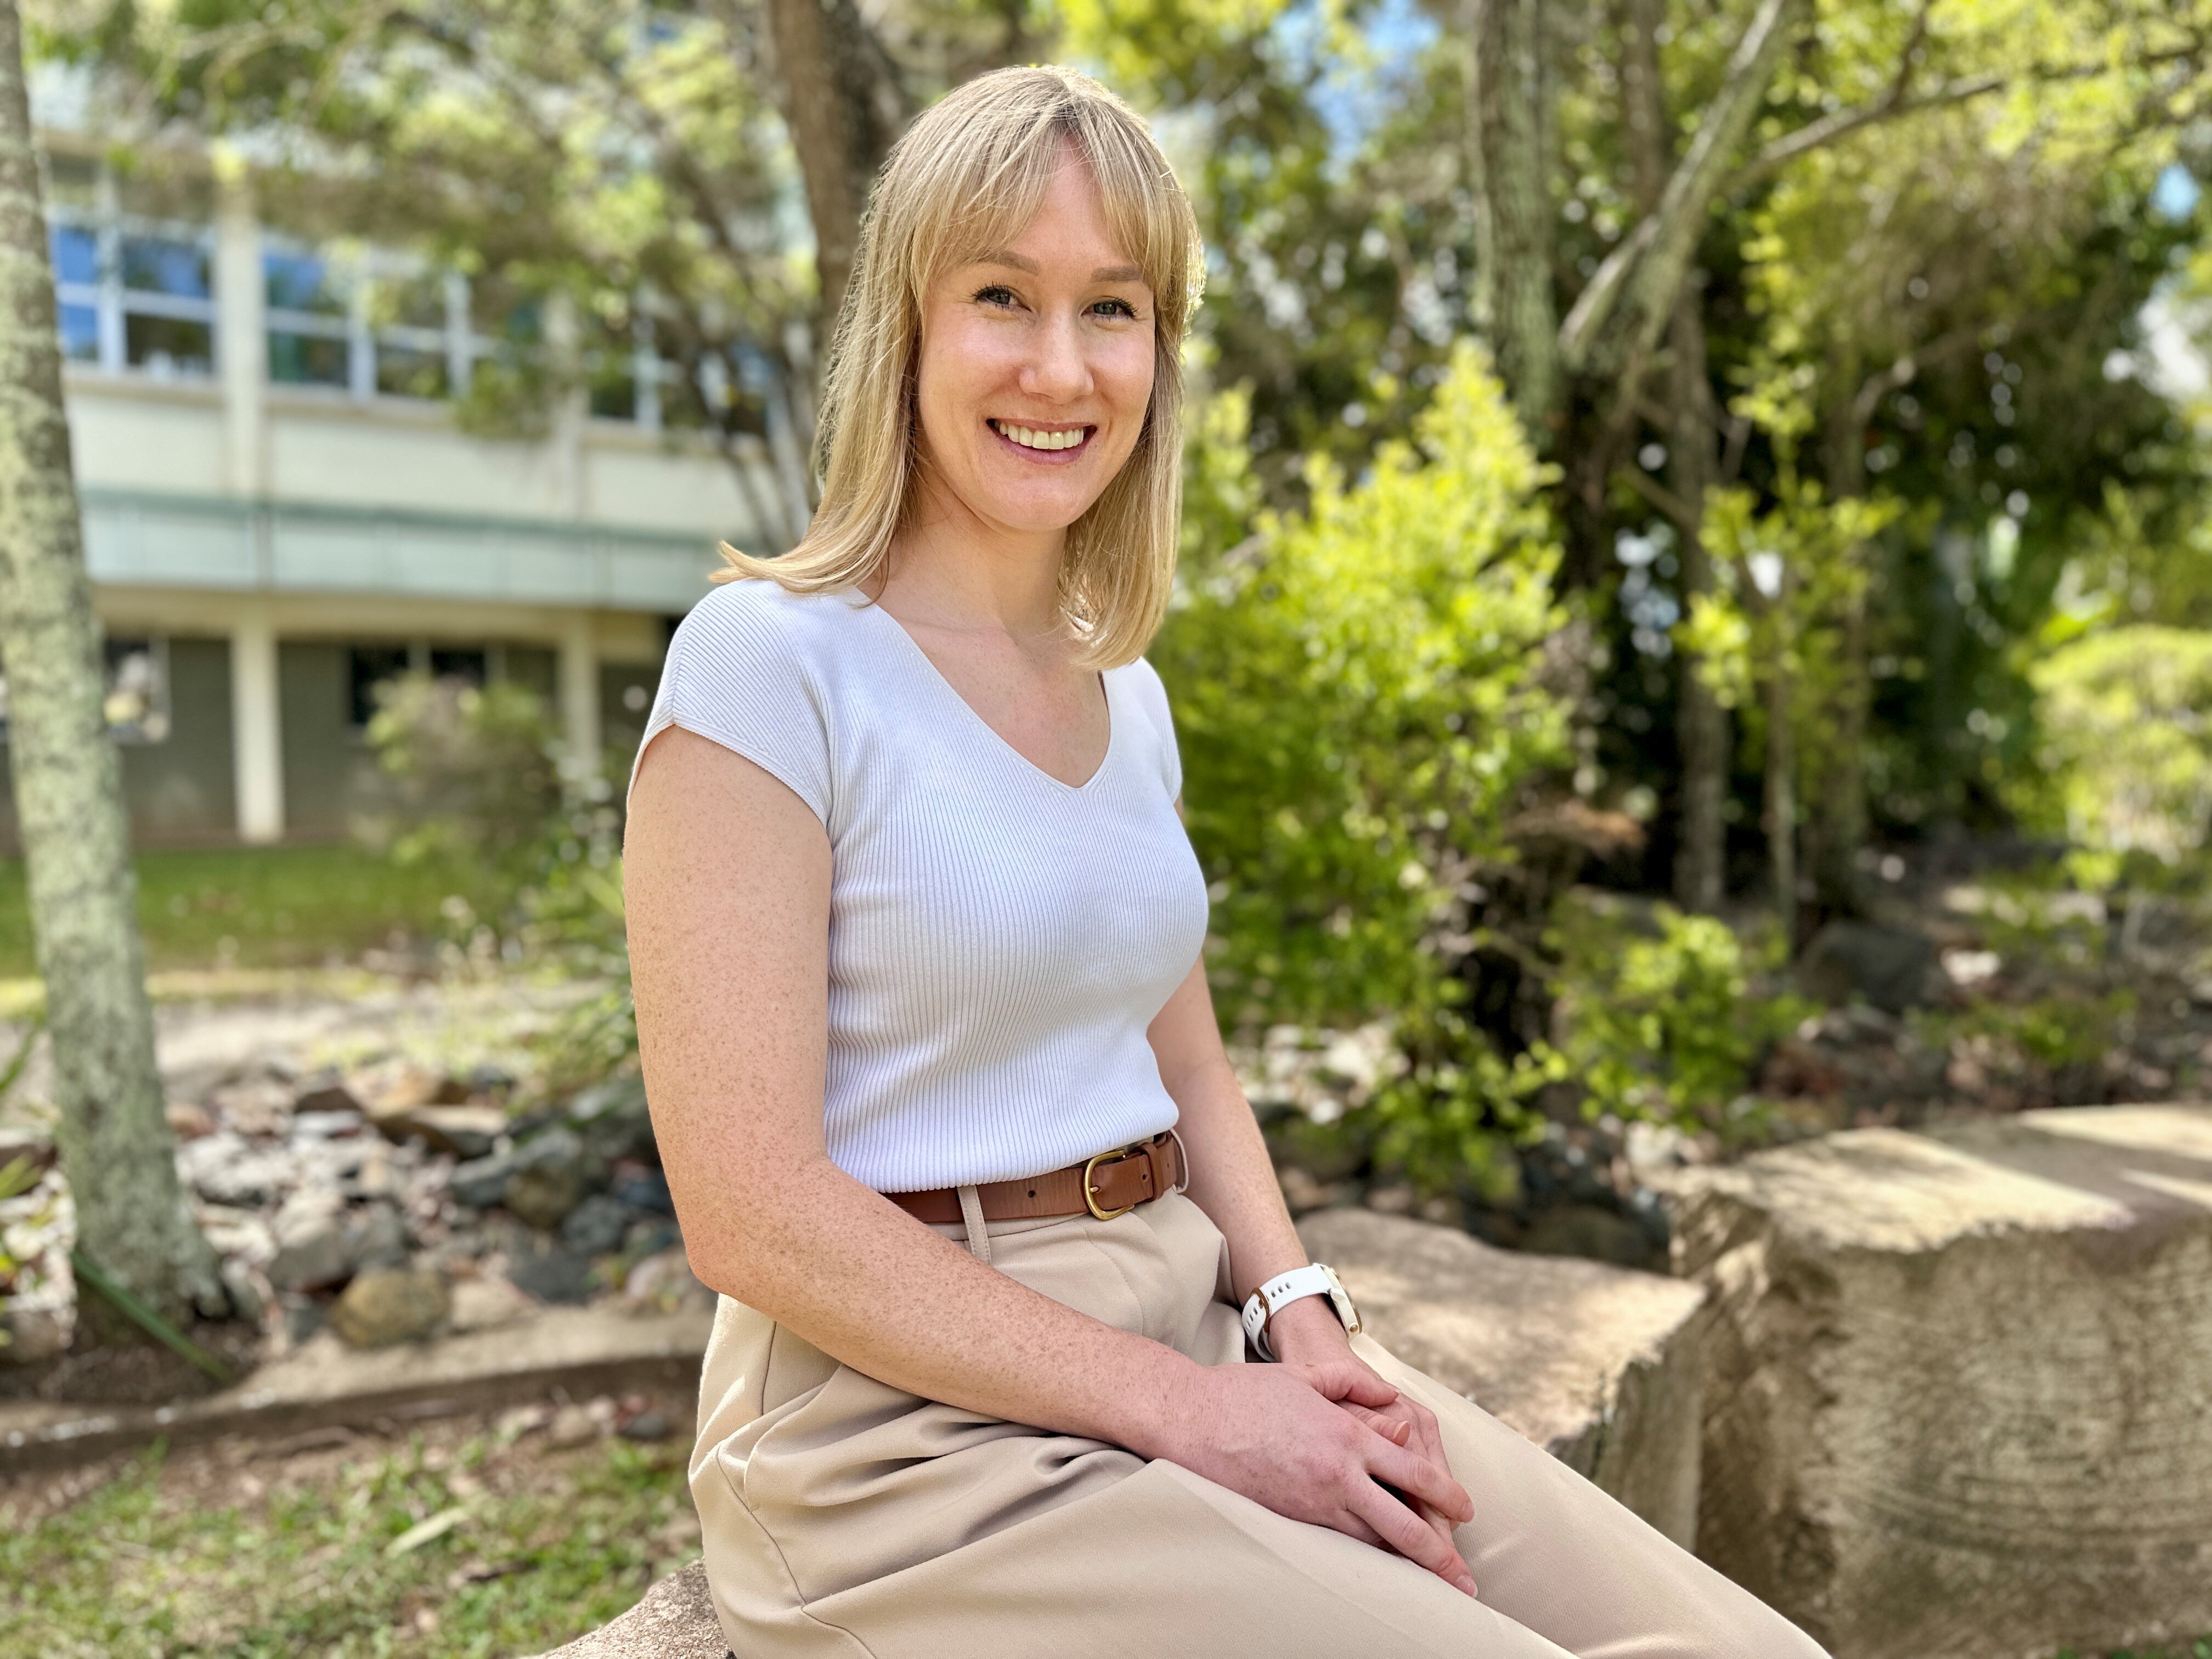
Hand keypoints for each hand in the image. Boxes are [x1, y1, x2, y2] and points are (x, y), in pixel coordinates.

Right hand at [1148, 1350, 1477, 1595]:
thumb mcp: (1307, 1376)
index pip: (1412, 1472)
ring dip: (1403, 1564)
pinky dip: (1364, 1556)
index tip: (1466, 1509)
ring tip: (1431, 1584)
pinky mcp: (1289, 1519)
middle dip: (1438, 1554)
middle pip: (1402, 1524)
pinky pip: (1337, 1543)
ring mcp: (1311, 1502)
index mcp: (1346, 1434)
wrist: (1192, 1420)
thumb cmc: (1246, 1393)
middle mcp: (1336, 1474)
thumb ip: (1355, 1386)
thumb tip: (1394, 1403)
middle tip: (1464, 1578)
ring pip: (1371, 1542)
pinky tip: (1379, 1567)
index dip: (1446, 1494)